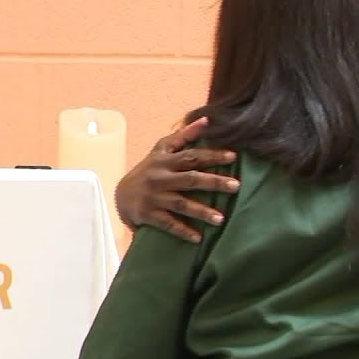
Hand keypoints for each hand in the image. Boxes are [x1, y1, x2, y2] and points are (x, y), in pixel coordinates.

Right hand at [114, 117, 238, 243]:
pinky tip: (199, 238)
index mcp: (166, 161)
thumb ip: (184, 135)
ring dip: (202, 211)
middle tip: (236, 186)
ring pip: (181, 204)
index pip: (192, 156)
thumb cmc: (150, 169)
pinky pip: (168, 224)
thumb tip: (207, 119)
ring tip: (221, 219)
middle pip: (191, 179)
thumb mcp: (162, 150)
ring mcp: (154, 197)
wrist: (121, 195)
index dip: (212, 156)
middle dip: (214, 182)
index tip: (234, 157)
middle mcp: (160, 178)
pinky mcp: (148, 215)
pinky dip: (183, 231)